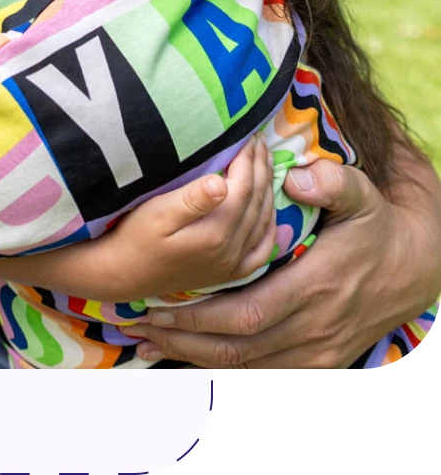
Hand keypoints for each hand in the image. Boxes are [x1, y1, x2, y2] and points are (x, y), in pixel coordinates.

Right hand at [106, 135, 276, 298]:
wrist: (124, 275)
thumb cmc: (136, 237)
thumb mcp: (157, 214)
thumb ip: (192, 199)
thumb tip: (221, 182)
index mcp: (216, 232)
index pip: (243, 187)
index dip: (248, 158)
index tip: (248, 134)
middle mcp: (231, 250)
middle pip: (256, 201)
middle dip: (260, 167)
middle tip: (259, 140)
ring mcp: (233, 264)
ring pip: (263, 220)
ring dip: (267, 189)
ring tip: (265, 162)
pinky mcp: (229, 272)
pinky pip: (262, 249)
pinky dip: (269, 225)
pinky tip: (269, 210)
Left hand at [128, 156, 440, 366]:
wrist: (416, 268)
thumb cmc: (376, 227)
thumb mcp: (362, 196)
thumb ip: (330, 183)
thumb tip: (294, 178)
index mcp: (315, 287)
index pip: (246, 313)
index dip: (199, 317)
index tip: (156, 303)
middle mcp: (313, 328)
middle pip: (237, 347)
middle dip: (183, 339)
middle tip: (136, 326)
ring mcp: (317, 351)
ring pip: (246, 366)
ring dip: (195, 358)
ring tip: (148, 344)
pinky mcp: (319, 362)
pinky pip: (265, 372)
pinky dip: (225, 367)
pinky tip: (189, 357)